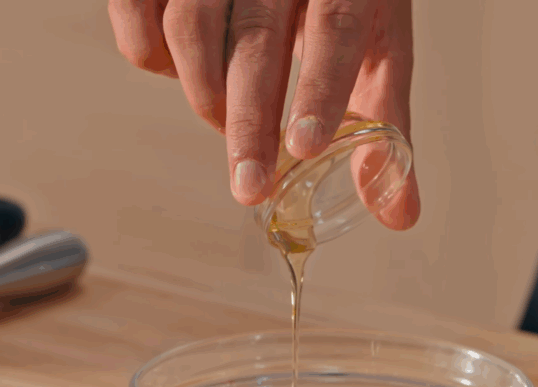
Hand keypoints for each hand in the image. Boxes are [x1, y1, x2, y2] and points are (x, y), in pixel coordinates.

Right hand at [108, 0, 419, 228]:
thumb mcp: (378, 44)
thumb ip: (384, 122)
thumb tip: (400, 214)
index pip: (337, 26)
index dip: (319, 89)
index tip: (303, 149)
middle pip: (257, 38)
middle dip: (249, 122)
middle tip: (251, 187)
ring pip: (191, 27)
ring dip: (206, 96)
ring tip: (227, 126)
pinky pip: (137, 13)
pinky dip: (150, 56)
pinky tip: (180, 72)